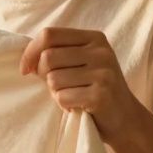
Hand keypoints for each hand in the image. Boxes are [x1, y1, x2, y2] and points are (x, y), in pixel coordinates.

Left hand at [19, 27, 143, 143]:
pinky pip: (62, 97)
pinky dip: (63, 105)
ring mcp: (103, 72)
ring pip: (53, 79)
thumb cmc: (95, 89)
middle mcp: (101, 51)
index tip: (26, 69)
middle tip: (56, 87)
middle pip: (48, 57)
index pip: (49, 34)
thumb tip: (26, 61)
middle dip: (43, 75)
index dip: (30, 52)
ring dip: (55, 92)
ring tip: (71, 95)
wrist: (125, 118)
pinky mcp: (101, 94)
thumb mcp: (81, 63)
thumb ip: (58, 54)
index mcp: (94, 38)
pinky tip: (78, 106)